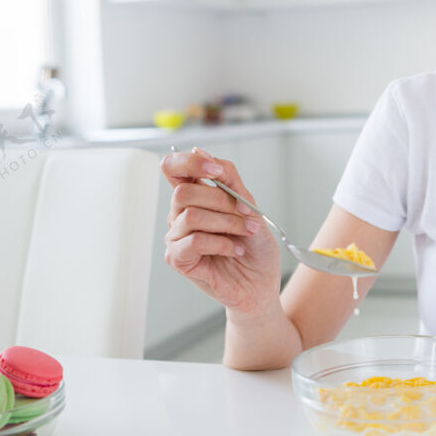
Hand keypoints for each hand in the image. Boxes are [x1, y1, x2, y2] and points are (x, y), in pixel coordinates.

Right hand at [160, 147, 282, 318]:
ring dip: (227, 223)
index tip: (216, 169)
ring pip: (191, 216)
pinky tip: (234, 250)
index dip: (189, 162)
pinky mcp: (178, 260)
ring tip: (245, 235)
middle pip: (184, 191)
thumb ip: (228, 180)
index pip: (173, 168)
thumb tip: (200, 150)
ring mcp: (176, 238)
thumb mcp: (250, 207)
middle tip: (245, 216)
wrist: (261, 284)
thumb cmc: (254, 247)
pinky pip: (194, 241)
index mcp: (194, 196)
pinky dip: (221, 243)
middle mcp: (180, 215)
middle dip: (222, 200)